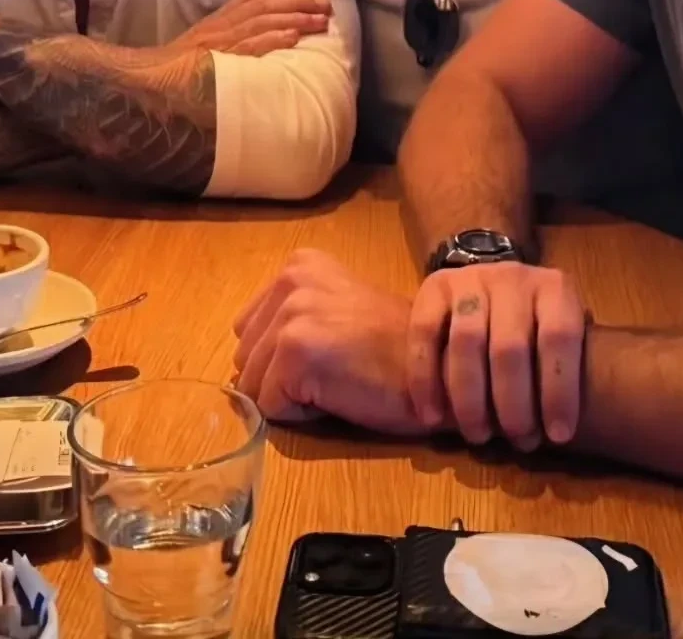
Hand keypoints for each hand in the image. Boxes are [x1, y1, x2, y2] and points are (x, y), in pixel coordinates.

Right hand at [171, 0, 331, 58]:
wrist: (151, 83)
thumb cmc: (182, 69)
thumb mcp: (206, 45)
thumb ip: (230, 36)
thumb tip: (264, 31)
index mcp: (218, 19)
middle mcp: (220, 25)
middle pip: (263, 4)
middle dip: (297, 1)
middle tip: (326, 4)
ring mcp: (220, 43)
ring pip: (261, 22)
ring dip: (294, 19)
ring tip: (320, 21)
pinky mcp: (219, 62)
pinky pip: (248, 48)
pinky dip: (271, 40)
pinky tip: (293, 38)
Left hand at [233, 250, 432, 434]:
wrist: (440, 370)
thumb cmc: (396, 350)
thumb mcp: (336, 310)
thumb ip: (290, 320)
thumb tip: (242, 367)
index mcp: (299, 265)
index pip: (250, 330)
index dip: (282, 358)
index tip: (331, 353)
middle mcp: (290, 280)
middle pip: (246, 357)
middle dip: (281, 379)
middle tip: (336, 371)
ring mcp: (291, 314)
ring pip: (253, 385)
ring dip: (291, 398)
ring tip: (338, 381)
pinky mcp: (295, 353)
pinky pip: (270, 408)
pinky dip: (301, 416)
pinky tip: (340, 396)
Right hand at [408, 262, 586, 450]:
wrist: (495, 284)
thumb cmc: (538, 327)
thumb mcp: (561, 335)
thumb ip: (562, 367)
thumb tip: (558, 431)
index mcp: (554, 289)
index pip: (559, 337)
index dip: (559, 389)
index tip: (558, 436)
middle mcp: (513, 277)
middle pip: (510, 345)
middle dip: (513, 403)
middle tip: (515, 440)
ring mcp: (471, 278)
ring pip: (467, 341)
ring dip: (470, 398)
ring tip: (477, 435)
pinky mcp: (435, 286)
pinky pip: (424, 332)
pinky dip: (425, 379)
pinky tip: (431, 416)